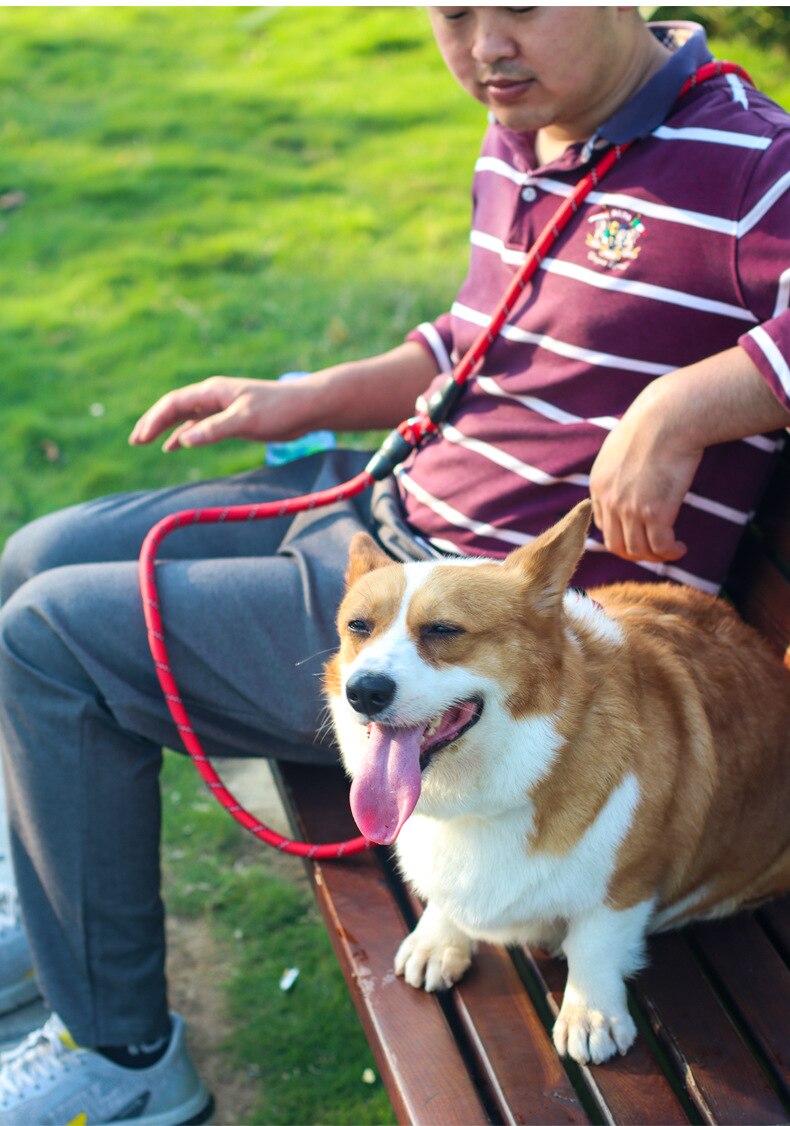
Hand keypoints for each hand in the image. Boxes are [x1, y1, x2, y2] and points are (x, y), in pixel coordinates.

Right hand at [129, 375, 308, 450]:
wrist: (305, 408)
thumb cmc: (278, 410)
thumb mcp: (245, 420)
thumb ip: (215, 430)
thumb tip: (183, 440)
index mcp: (213, 392)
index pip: (174, 402)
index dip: (155, 419)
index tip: (141, 437)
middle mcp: (213, 396)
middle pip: (174, 407)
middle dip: (153, 422)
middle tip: (135, 441)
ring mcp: (221, 407)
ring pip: (185, 416)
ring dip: (165, 428)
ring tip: (145, 442)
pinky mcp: (231, 418)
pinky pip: (199, 425)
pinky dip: (184, 434)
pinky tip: (175, 446)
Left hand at [589, 393, 701, 563]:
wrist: (668, 418)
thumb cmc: (652, 426)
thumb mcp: (620, 448)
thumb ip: (618, 469)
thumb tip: (631, 480)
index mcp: (598, 485)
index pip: (603, 526)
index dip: (622, 535)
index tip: (640, 535)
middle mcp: (609, 501)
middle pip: (616, 546)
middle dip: (636, 553)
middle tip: (655, 551)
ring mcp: (630, 509)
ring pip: (637, 551)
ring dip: (655, 556)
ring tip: (670, 550)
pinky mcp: (654, 513)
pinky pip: (660, 547)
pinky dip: (670, 553)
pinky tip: (680, 547)